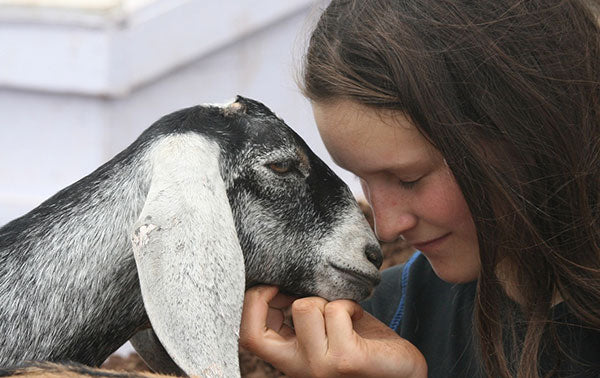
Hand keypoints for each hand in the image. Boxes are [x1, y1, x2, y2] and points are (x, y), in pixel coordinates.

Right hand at [240, 285, 426, 377]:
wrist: (402, 372)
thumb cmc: (363, 344)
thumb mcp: (325, 329)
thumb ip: (302, 313)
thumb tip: (283, 281)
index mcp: (290, 359)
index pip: (248, 336)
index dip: (253, 304)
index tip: (276, 286)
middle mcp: (300, 368)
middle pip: (256, 331)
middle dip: (268, 297)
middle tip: (294, 288)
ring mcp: (321, 366)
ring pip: (304, 307)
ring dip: (325, 297)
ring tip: (341, 310)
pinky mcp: (347, 359)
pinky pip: (336, 309)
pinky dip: (349, 303)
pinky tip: (358, 316)